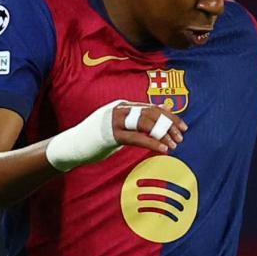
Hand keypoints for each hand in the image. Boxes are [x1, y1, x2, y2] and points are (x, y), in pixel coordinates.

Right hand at [45, 100, 187, 171]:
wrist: (72, 146)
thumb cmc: (97, 137)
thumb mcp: (120, 125)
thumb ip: (137, 119)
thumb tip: (160, 112)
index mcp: (123, 106)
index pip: (152, 107)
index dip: (170, 116)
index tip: (183, 127)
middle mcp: (120, 109)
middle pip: (152, 113)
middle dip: (169, 125)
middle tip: (181, 138)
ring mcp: (115, 121)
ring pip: (146, 123)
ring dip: (163, 134)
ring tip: (174, 145)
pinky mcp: (111, 135)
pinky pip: (137, 138)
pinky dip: (152, 143)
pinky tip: (163, 149)